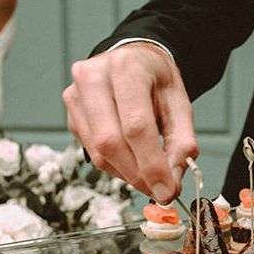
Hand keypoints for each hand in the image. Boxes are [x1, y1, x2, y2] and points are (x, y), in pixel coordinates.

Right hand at [62, 41, 197, 203]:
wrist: (135, 61)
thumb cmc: (158, 82)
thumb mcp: (181, 106)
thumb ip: (182, 144)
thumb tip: (172, 181)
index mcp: (127, 68)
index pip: (136, 126)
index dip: (152, 164)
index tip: (167, 191)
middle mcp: (93, 77)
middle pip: (110, 141)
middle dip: (138, 175)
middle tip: (161, 191)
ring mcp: (76, 95)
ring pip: (98, 152)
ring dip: (128, 174)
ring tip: (151, 178)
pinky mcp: (71, 114)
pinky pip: (92, 152)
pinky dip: (117, 167)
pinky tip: (134, 162)